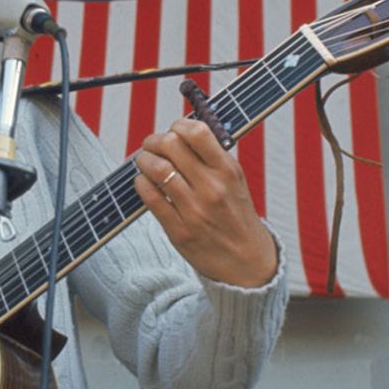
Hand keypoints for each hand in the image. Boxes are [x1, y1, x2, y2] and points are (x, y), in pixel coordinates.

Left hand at [131, 119, 277, 286]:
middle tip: (151, 146)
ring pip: (156, 169)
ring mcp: (194, 210)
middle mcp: (212, 188)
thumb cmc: (236, 216)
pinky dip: (140, 184)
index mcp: (228, 171)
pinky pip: (150, 198)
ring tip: (144, 162)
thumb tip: (182, 131)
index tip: (173, 131)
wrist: (247, 263)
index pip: (197, 132)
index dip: (178, 126)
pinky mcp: (179, 231)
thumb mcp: (235, 181)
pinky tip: (144, 183)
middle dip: (154, 140)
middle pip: (170, 146)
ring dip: (143, 160)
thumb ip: (212, 157)